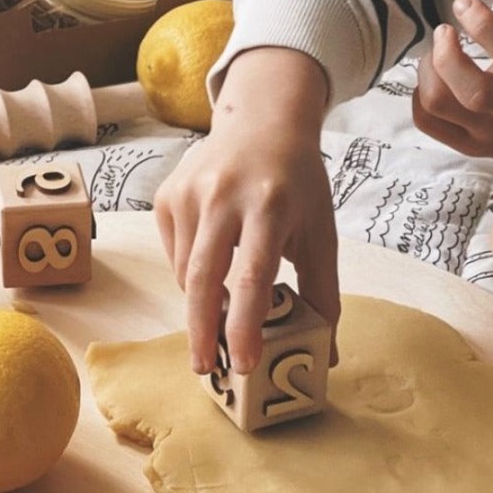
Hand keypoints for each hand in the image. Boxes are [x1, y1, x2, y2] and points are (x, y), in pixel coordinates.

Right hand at [154, 47, 339, 374]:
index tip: (244, 364)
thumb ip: (323, 291)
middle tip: (206, 368)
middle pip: (202, 278)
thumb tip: (325, 352)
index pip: (251, 275)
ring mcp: (188, 194)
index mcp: (269, 205)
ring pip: (185, 272)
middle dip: (202, 331)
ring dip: (202, 301)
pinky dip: (191, 272)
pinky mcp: (167, 196)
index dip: (245, 323)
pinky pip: (174, 255)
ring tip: (223, 304)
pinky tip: (214, 257)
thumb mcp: (320, 230)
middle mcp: (223, 196)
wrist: (261, 123)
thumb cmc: (298, 184)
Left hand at [412, 0, 492, 184]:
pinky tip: (434, 81)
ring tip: (437, 56)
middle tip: (445, 32)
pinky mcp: (473, 146)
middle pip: (465, 82)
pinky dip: (419, 99)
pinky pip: (430, 125)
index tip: (463, 3)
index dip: (475, 18)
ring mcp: (489, 130)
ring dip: (427, 72)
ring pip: (439, 104)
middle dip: (444, 50)